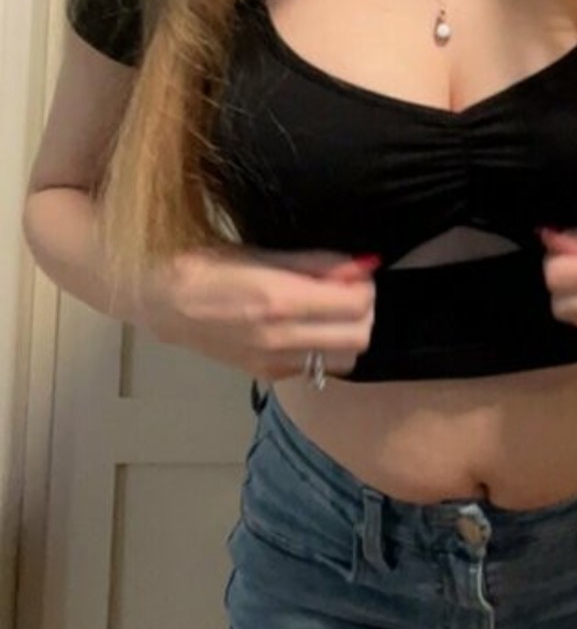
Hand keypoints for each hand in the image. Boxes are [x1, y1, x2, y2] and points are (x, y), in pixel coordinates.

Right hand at [140, 245, 380, 379]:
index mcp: (280, 302)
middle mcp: (281, 339)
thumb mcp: (262, 253)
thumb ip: (317, 263)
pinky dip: (324, 347)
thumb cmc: (206, 265)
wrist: (159, 302)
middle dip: (363, 311)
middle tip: (347, 290)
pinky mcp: (267, 375)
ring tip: (328, 309)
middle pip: (359, 337)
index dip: (365, 285)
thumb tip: (365, 264)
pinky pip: (317, 366)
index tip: (355, 271)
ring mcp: (274, 363)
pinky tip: (305, 326)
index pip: (357, 304)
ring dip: (348, 333)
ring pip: (345, 358)